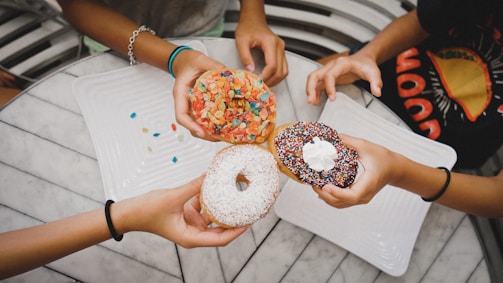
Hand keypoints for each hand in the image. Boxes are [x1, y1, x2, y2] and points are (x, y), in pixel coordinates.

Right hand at [129, 175, 247, 247]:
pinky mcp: (187, 212)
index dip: (238, 231)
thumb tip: (211, 176)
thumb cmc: (146, 212)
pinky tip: (219, 185)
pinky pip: (204, 205)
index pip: (221, 239)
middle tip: (251, 208)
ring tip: (239, 195)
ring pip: (213, 215)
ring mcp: (191, 222)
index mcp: (191, 237)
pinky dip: (210, 196)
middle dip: (235, 219)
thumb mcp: (173, 197)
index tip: (250, 221)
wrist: (129, 212)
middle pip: (221, 229)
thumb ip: (194, 187)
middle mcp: (194, 232)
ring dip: (224, 206)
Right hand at [171, 49, 224, 140]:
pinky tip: (225, 126)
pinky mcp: (200, 106)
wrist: (185, 60)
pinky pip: (205, 118)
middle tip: (218, 138)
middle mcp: (185, 103)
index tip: (201, 132)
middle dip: (203, 134)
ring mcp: (192, 106)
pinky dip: (213, 124)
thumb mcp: (201, 60)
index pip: (181, 115)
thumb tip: (229, 73)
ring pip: (198, 124)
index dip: (190, 126)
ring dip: (209, 132)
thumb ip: (213, 66)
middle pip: (190, 125)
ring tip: (224, 135)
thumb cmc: (189, 61)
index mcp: (181, 94)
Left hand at [234, 18, 287, 85]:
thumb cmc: (247, 28)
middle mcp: (279, 46)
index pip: (272, 65)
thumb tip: (250, 71)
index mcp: (270, 43)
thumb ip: (245, 56)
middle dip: (271, 81)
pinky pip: (283, 68)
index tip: (257, 82)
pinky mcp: (281, 52)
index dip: (266, 76)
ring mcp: (282, 49)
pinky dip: (277, 76)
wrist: (253, 20)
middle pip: (280, 71)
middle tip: (260, 86)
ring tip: (264, 84)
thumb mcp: (241, 41)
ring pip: (284, 71)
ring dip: (275, 80)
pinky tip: (268, 78)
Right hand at [306, 53, 382, 103]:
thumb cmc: (366, 65)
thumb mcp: (374, 73)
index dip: (329, 87)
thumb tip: (377, 92)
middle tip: (311, 100)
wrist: (363, 59)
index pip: (330, 74)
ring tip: (312, 102)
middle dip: (311, 88)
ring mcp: (327, 71)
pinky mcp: (327, 77)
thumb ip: (376, 82)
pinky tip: (316, 101)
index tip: (332, 99)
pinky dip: (314, 92)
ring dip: (310, 90)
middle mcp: (331, 66)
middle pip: (315, 75)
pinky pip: (317, 84)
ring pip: (313, 79)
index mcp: (341, 64)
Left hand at [312, 134, 397, 207]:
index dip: (337, 193)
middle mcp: (364, 195)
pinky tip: (322, 188)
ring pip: (341, 204)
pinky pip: (342, 201)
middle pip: (342, 202)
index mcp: (368, 183)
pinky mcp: (358, 197)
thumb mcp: (366, 146)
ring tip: (315, 185)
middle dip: (325, 195)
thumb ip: (349, 142)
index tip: (325, 186)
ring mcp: (361, 198)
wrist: (395, 169)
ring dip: (326, 197)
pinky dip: (331, 197)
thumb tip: (332, 137)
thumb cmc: (383, 158)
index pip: (352, 195)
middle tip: (313, 183)